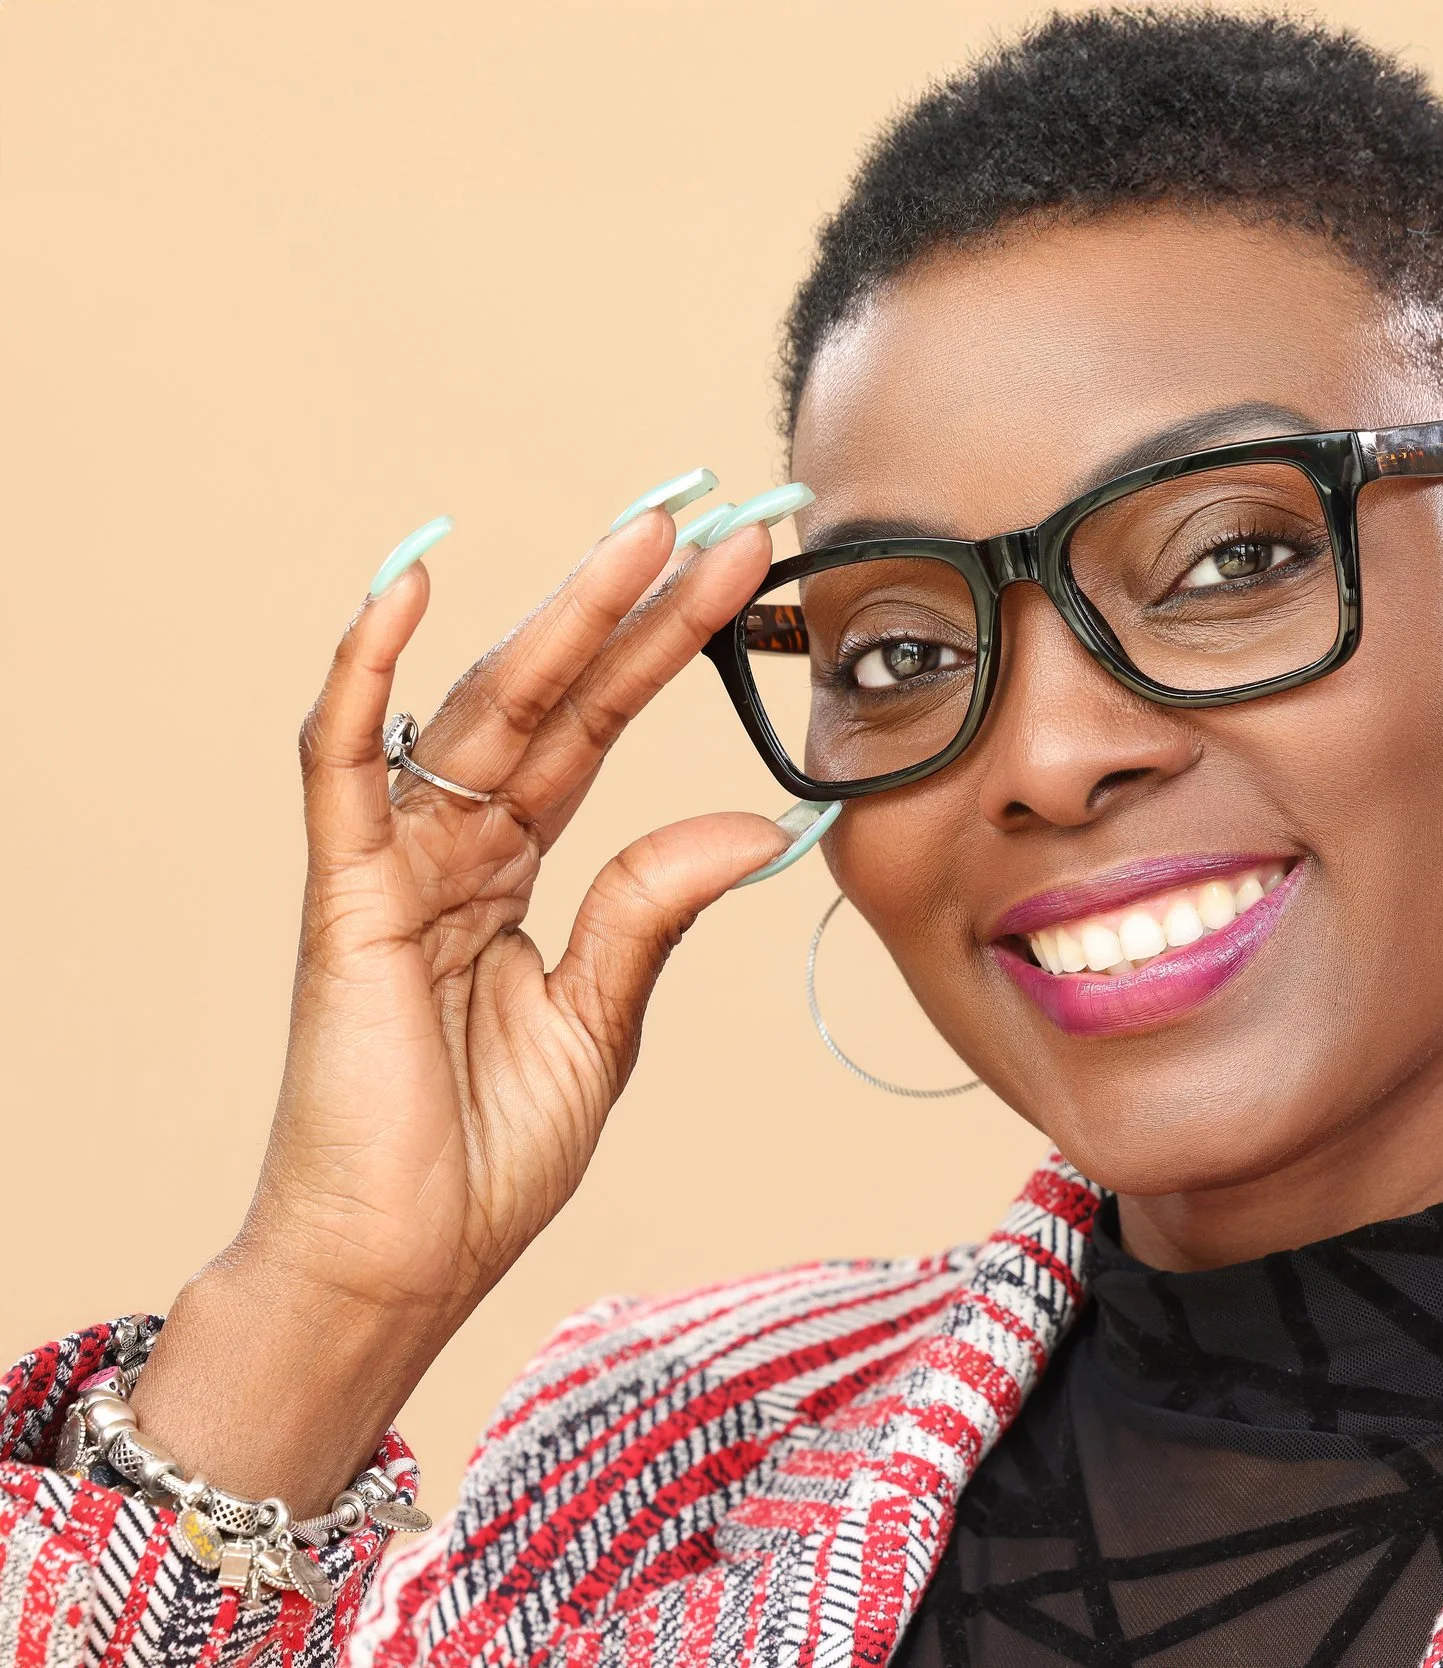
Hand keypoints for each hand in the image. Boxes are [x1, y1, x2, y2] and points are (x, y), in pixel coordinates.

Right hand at [130, 498, 807, 1508]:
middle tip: (716, 514)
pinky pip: (344, 766)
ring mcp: (396, 862)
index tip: (751, 571)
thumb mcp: (603, 1021)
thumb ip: (657, 908)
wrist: (401, 1260)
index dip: (671, 645)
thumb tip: (760, 821)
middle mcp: (456, 844)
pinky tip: (411, 589)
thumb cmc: (485, 1154)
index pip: (603, 727)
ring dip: (557, 614)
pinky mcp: (345, 898)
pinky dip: (365, 674)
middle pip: (553, 695)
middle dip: (634, 603)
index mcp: (518, 870)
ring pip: (478, 708)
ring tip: (641, 532)